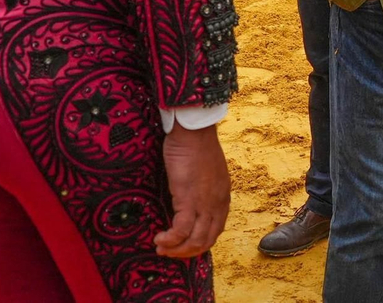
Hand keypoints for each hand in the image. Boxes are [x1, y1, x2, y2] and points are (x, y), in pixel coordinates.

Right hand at [155, 123, 230, 257]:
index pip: (215, 230)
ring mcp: (205, 203)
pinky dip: (170, 240)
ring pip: (195, 240)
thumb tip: (191, 198)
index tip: (183, 244)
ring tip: (161, 248)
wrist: (193, 132)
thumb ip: (204, 188)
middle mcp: (217, 204)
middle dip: (187, 251)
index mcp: (223, 197)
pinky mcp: (189, 199)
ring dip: (177, 250)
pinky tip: (159, 239)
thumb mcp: (207, 171)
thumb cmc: (196, 145)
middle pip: (207, 240)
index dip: (199, 242)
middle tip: (169, 252)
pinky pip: (181, 230)